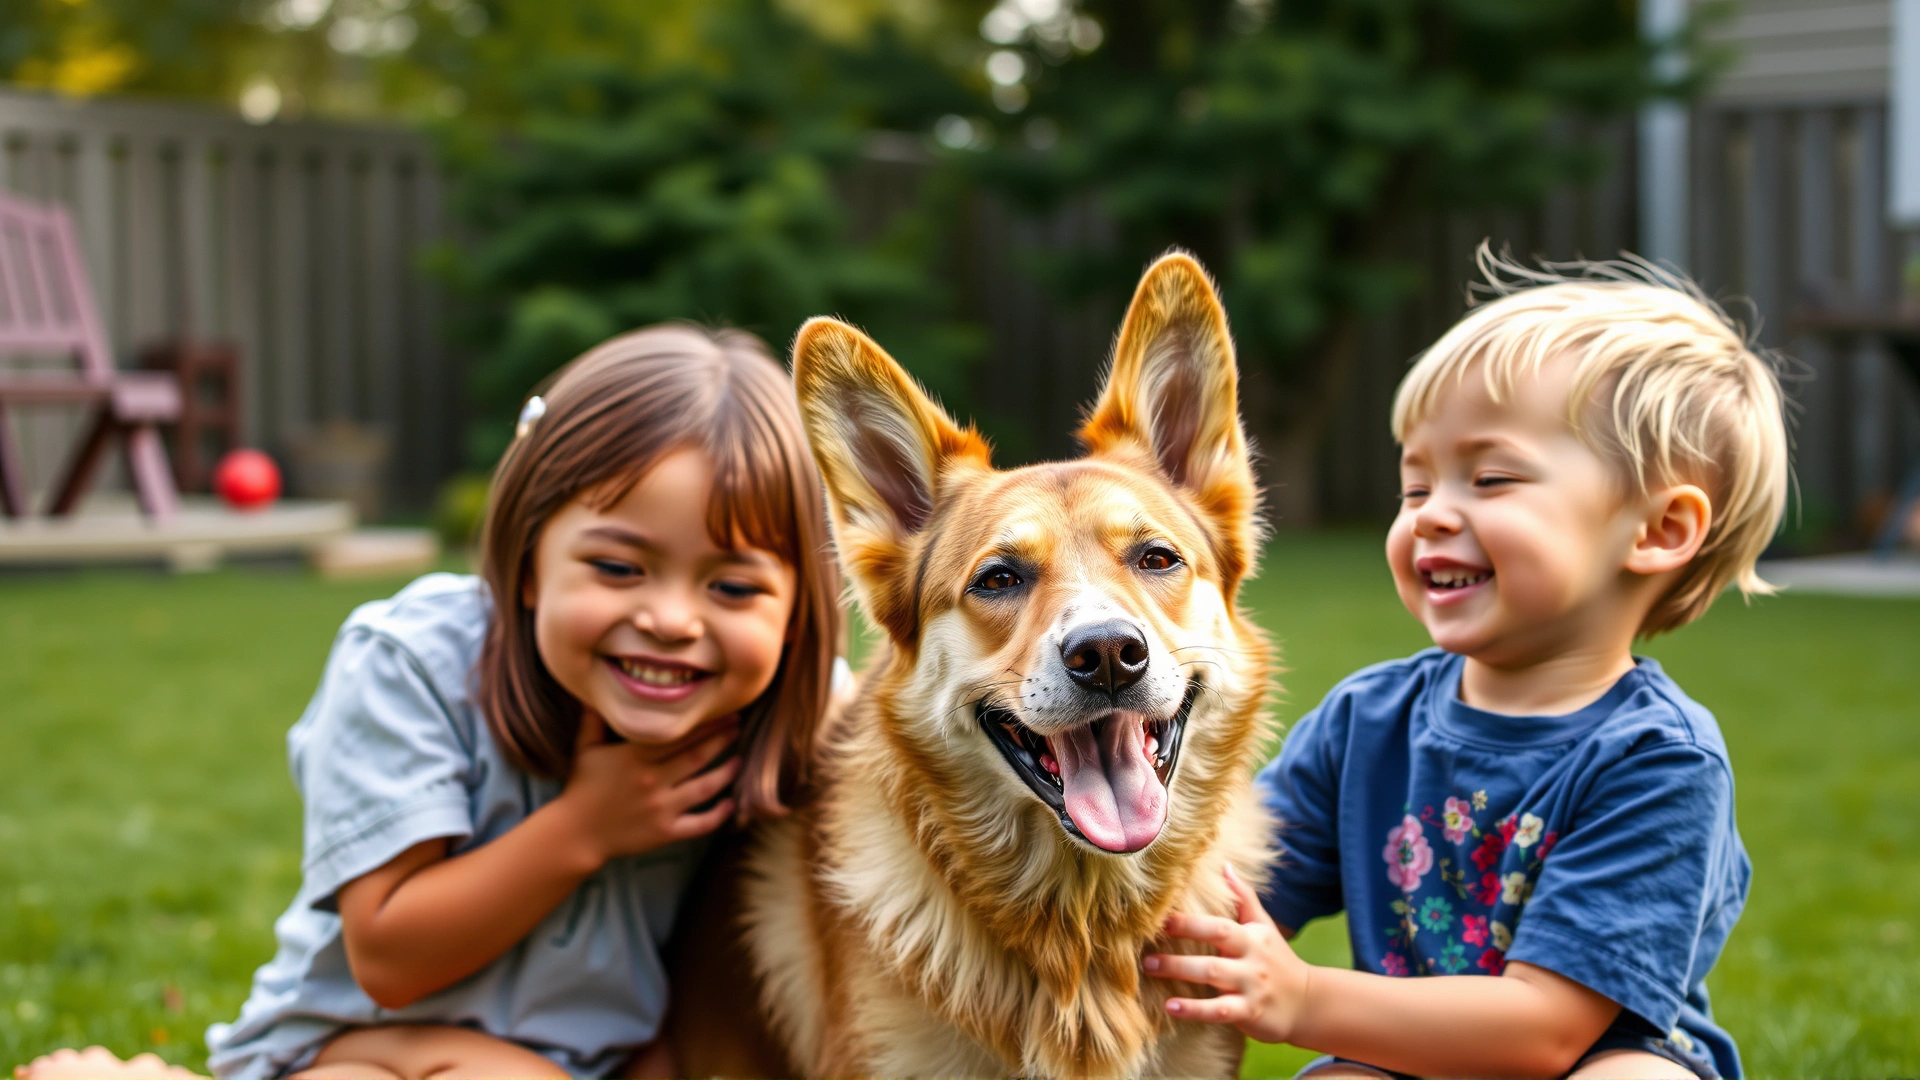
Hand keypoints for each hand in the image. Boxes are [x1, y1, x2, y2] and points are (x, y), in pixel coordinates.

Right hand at [557, 710, 739, 863]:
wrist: (575, 834)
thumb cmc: (581, 788)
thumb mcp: (585, 749)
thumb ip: (594, 720)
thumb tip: (596, 693)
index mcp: (635, 757)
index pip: (679, 735)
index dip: (704, 723)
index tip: (723, 711)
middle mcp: (653, 780)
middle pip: (697, 755)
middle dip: (721, 739)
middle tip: (737, 726)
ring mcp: (661, 808)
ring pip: (705, 786)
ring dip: (726, 772)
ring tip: (738, 760)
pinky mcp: (665, 832)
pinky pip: (699, 824)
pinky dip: (718, 815)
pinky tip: (730, 803)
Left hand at [1143, 864, 1310, 1043]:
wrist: (1308, 1002)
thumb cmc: (1277, 960)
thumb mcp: (1264, 927)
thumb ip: (1244, 899)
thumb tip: (1226, 866)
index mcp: (1251, 937)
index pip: (1219, 926)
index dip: (1189, 921)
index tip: (1159, 918)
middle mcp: (1252, 960)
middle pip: (1214, 949)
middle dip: (1179, 948)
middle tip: (1145, 953)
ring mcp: (1251, 987)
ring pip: (1214, 977)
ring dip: (1180, 973)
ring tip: (1150, 971)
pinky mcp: (1250, 1013)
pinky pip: (1219, 1011)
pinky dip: (1194, 1010)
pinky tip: (1170, 1007)